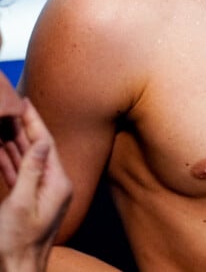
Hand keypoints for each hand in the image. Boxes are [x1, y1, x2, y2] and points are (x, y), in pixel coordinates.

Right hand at [0, 98, 71, 271]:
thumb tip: (40, 143)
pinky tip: (2, 150)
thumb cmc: (17, 244)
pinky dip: (11, 161)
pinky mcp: (31, 202)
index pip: (46, 143)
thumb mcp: (21, 204)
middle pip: (38, 148)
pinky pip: (21, 174)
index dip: (33, 122)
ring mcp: (43, 194)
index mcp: (58, 184)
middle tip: (12, 107)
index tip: (24, 103)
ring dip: (15, 142)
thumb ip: (31, 171)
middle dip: (24, 128)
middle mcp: (54, 186)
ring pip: (28, 160)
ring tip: (5, 122)